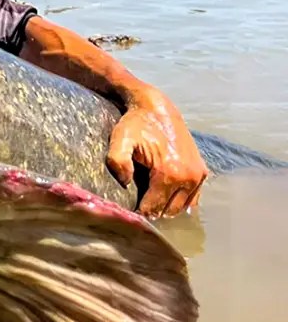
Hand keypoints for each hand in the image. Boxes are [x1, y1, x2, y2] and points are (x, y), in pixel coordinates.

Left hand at [106, 88, 209, 218]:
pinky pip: (192, 198)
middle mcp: (189, 177)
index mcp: (170, 173)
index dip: (138, 212)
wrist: (157, 109)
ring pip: (181, 207)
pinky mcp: (203, 172)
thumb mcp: (120, 139)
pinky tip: (164, 194)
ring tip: (149, 199)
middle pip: (168, 210)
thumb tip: (125, 183)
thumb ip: (118, 161)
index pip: (153, 208)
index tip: (127, 209)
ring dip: (166, 207)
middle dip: (152, 210)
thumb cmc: (136, 125)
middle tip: (136, 203)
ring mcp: (199, 176)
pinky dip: (179, 200)